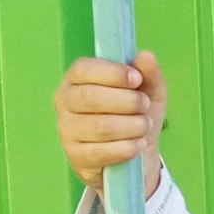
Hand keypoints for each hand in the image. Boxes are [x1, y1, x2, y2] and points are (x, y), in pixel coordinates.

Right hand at [54, 50, 167, 195]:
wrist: (134, 155)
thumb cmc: (135, 114)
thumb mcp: (149, 91)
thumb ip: (148, 73)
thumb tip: (145, 56)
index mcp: (77, 78)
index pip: (83, 69)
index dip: (112, 72)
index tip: (137, 79)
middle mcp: (65, 102)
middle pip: (90, 98)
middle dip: (127, 101)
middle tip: (145, 105)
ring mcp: (67, 131)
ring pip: (100, 127)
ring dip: (132, 126)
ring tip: (145, 126)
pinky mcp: (77, 157)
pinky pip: (102, 152)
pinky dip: (127, 148)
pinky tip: (138, 145)